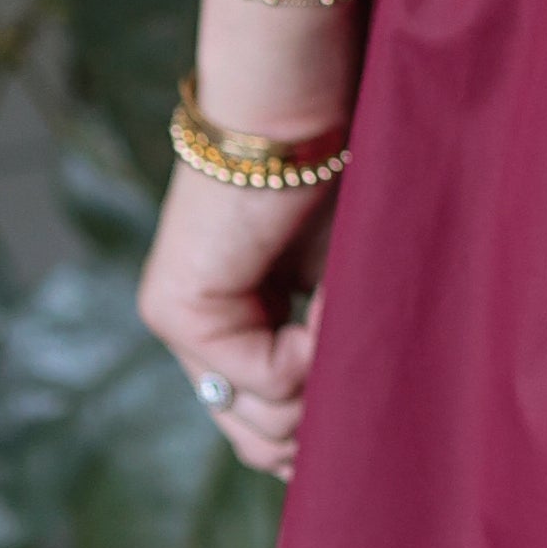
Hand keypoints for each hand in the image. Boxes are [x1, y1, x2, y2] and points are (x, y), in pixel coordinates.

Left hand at [136, 129, 338, 479]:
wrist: (301, 105)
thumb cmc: (341, 173)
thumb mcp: (345, 289)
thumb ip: (333, 358)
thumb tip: (350, 440)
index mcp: (236, 328)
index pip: (262, 429)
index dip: (318, 435)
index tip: (368, 408)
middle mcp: (197, 337)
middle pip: (260, 443)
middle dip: (322, 422)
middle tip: (365, 365)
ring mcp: (181, 328)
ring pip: (263, 424)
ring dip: (327, 377)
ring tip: (348, 310)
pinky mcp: (178, 311)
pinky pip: (267, 378)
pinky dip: (317, 347)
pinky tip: (331, 295)